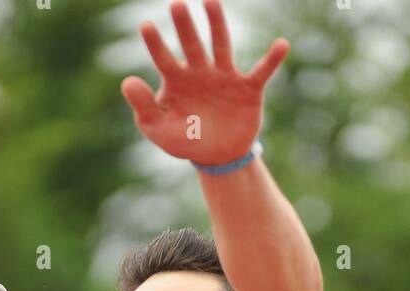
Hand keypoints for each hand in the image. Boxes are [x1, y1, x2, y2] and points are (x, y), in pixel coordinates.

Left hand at [121, 0, 288, 164]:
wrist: (216, 156)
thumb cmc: (185, 138)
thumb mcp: (158, 129)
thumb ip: (143, 107)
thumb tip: (127, 80)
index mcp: (177, 80)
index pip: (163, 58)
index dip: (155, 44)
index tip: (145, 26)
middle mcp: (200, 71)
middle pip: (191, 44)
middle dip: (184, 26)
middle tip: (176, 3)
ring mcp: (224, 77)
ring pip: (221, 46)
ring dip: (217, 24)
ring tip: (210, 1)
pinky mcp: (247, 89)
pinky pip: (261, 72)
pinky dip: (272, 59)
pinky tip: (282, 45)